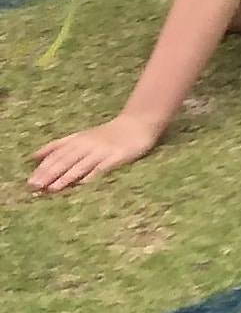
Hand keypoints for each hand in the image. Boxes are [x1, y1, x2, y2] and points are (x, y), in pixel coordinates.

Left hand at [29, 113, 163, 192]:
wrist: (138, 123)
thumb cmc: (107, 133)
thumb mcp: (80, 136)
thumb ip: (58, 146)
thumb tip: (32, 157)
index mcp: (77, 140)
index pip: (56, 155)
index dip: (43, 168)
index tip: (29, 181)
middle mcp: (88, 145)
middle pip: (65, 160)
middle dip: (49, 174)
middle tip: (35, 187)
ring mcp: (103, 150)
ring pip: (81, 165)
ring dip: (66, 177)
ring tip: (52, 189)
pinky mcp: (118, 156)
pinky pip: (103, 167)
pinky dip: (93, 175)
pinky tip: (83, 185)